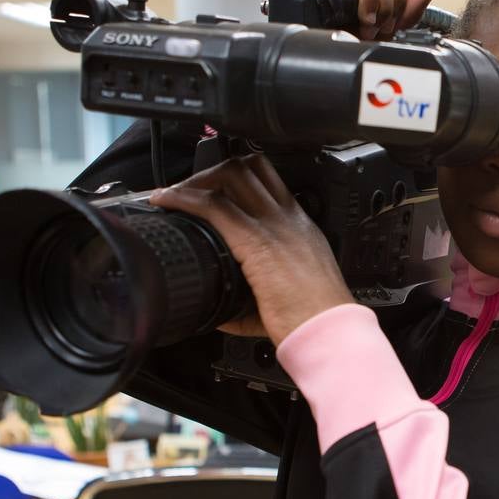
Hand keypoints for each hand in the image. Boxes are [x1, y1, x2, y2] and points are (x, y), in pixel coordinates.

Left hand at [149, 154, 354, 345]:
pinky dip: (185, 199)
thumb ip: (256, 296)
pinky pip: (214, 206)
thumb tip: (226, 310)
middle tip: (188, 192)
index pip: (268, 180)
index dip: (235, 175)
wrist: (330, 330)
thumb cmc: (315, 319)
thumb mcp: (289, 295)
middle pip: (247, 168)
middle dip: (211, 173)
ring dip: (196, 181)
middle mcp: (288, 219)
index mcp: (300, 227)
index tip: (212, 189)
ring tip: (175, 196)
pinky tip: (167, 202)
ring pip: (230, 176)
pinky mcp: (257, 242)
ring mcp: (274, 226)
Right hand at [300, 0, 442, 40]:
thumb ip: (409, 8)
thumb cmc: (342, 42)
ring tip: (369, 29)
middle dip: (395, 3)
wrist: (313, 57)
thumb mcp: (383, 28)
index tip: (392, 24)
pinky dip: (369, 0)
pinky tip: (364, 20)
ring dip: (383, 5)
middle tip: (381, 31)